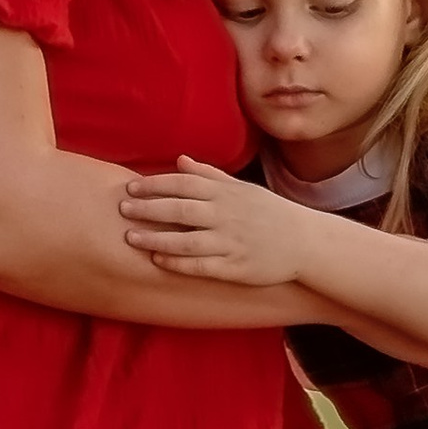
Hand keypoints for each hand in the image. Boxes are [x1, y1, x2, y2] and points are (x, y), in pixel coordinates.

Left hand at [116, 160, 306, 283]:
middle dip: (148, 209)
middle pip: (180, 209)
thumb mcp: (243, 188)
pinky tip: (158, 260)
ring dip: (155, 239)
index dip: (155, 185)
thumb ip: (209, 175)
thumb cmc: (270, 213)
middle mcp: (226, 216)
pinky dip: (177, 263)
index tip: (132, 188)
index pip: (184, 184)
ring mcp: (231, 242)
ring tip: (131, 237)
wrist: (305, 242)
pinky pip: (200, 266)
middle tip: (122, 209)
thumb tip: (180, 161)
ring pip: (185, 241)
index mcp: (227, 193)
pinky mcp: (235, 268)